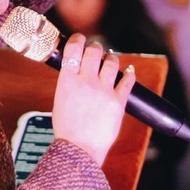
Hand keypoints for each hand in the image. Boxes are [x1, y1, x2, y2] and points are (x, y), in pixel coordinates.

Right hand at [51, 34, 138, 166]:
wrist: (79, 150)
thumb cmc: (67, 128)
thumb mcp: (61, 100)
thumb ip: (70, 83)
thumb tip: (78, 69)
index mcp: (67, 81)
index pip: (73, 48)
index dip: (78, 39)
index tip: (80, 39)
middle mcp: (86, 82)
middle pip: (94, 51)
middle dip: (96, 47)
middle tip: (96, 50)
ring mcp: (103, 91)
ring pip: (112, 62)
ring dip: (111, 59)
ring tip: (110, 61)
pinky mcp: (118, 102)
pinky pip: (127, 81)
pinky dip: (128, 75)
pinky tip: (128, 74)